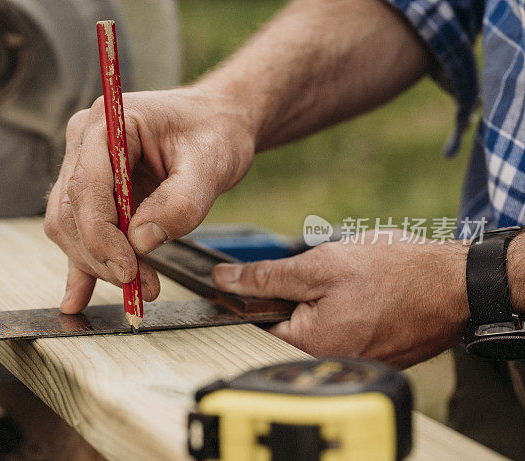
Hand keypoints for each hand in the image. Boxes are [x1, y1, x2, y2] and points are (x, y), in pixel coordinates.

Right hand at [45, 87, 255, 312]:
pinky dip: (82, 266)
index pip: (86, 187)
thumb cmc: (214, 132)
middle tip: (144, 286)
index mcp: (107, 122)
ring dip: (99, 264)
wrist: (215, 123)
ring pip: (69, 228)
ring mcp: (82, 166)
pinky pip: (77, 233)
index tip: (130, 269)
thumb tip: (141, 241)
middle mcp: (84, 142)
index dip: (102, 236)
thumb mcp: (211, 163)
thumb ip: (180, 201)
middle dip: (103, 258)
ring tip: (142, 286)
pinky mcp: (90, 192)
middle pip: (72, 213)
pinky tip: (78, 298)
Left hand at [212, 231, 469, 367]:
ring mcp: (349, 364)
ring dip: (316, 307)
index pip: (252, 327)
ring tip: (348, 288)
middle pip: (282, 331)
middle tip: (321, 281)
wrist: (455, 285)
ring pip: (311, 332)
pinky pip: (337, 336)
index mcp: (308, 346)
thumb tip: (223, 281)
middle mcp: (326, 364)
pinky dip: (340, 315)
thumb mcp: (319, 265)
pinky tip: (360, 298)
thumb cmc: (394, 272)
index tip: (258, 281)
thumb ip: (266, 277)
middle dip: (289, 301)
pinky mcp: (368, 358)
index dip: (249, 299)